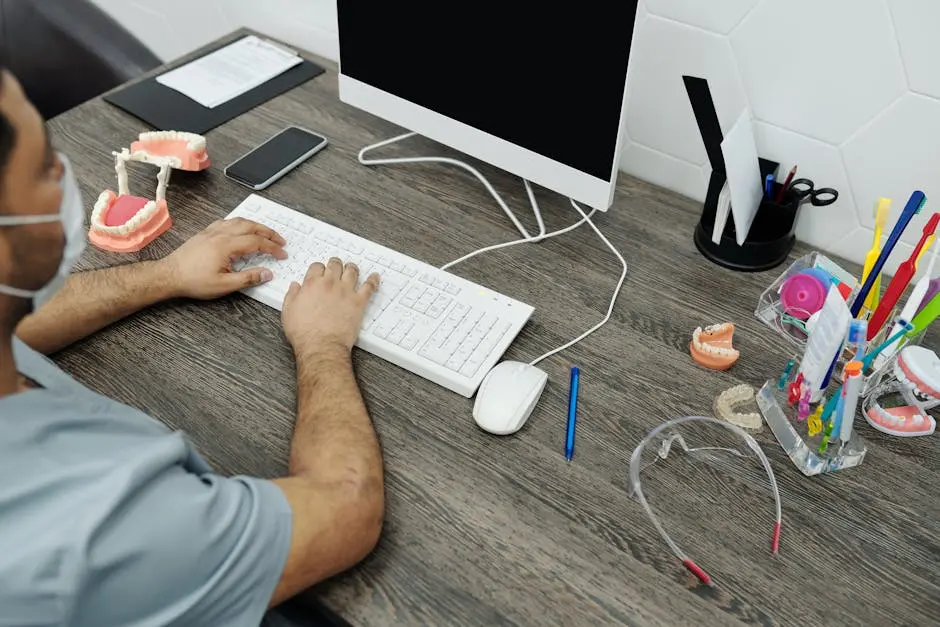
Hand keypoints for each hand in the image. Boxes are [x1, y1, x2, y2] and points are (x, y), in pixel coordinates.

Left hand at [162, 217, 286, 298]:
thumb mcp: (224, 285)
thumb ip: (248, 278)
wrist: (169, 275)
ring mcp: (211, 232)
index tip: (282, 253)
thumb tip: (267, 274)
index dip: (272, 247)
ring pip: (239, 221)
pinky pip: (226, 222)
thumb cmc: (193, 281)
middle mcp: (220, 234)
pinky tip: (240, 228)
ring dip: (255, 225)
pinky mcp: (205, 233)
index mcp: (227, 246)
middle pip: (251, 226)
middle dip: (268, 232)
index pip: (257, 242)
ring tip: (265, 232)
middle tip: (280, 240)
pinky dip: (239, 223)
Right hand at [282, 257, 379, 354]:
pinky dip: (373, 280)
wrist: (321, 346)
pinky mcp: (358, 302)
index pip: (317, 267)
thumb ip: (292, 295)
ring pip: (352, 271)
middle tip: (336, 265)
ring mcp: (346, 292)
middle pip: (335, 265)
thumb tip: (295, 286)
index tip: (319, 271)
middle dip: (335, 264)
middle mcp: (330, 284)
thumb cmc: (304, 333)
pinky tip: (375, 277)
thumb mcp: (288, 312)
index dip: (318, 268)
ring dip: (351, 267)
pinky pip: (369, 287)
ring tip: (351, 267)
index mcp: (312, 284)